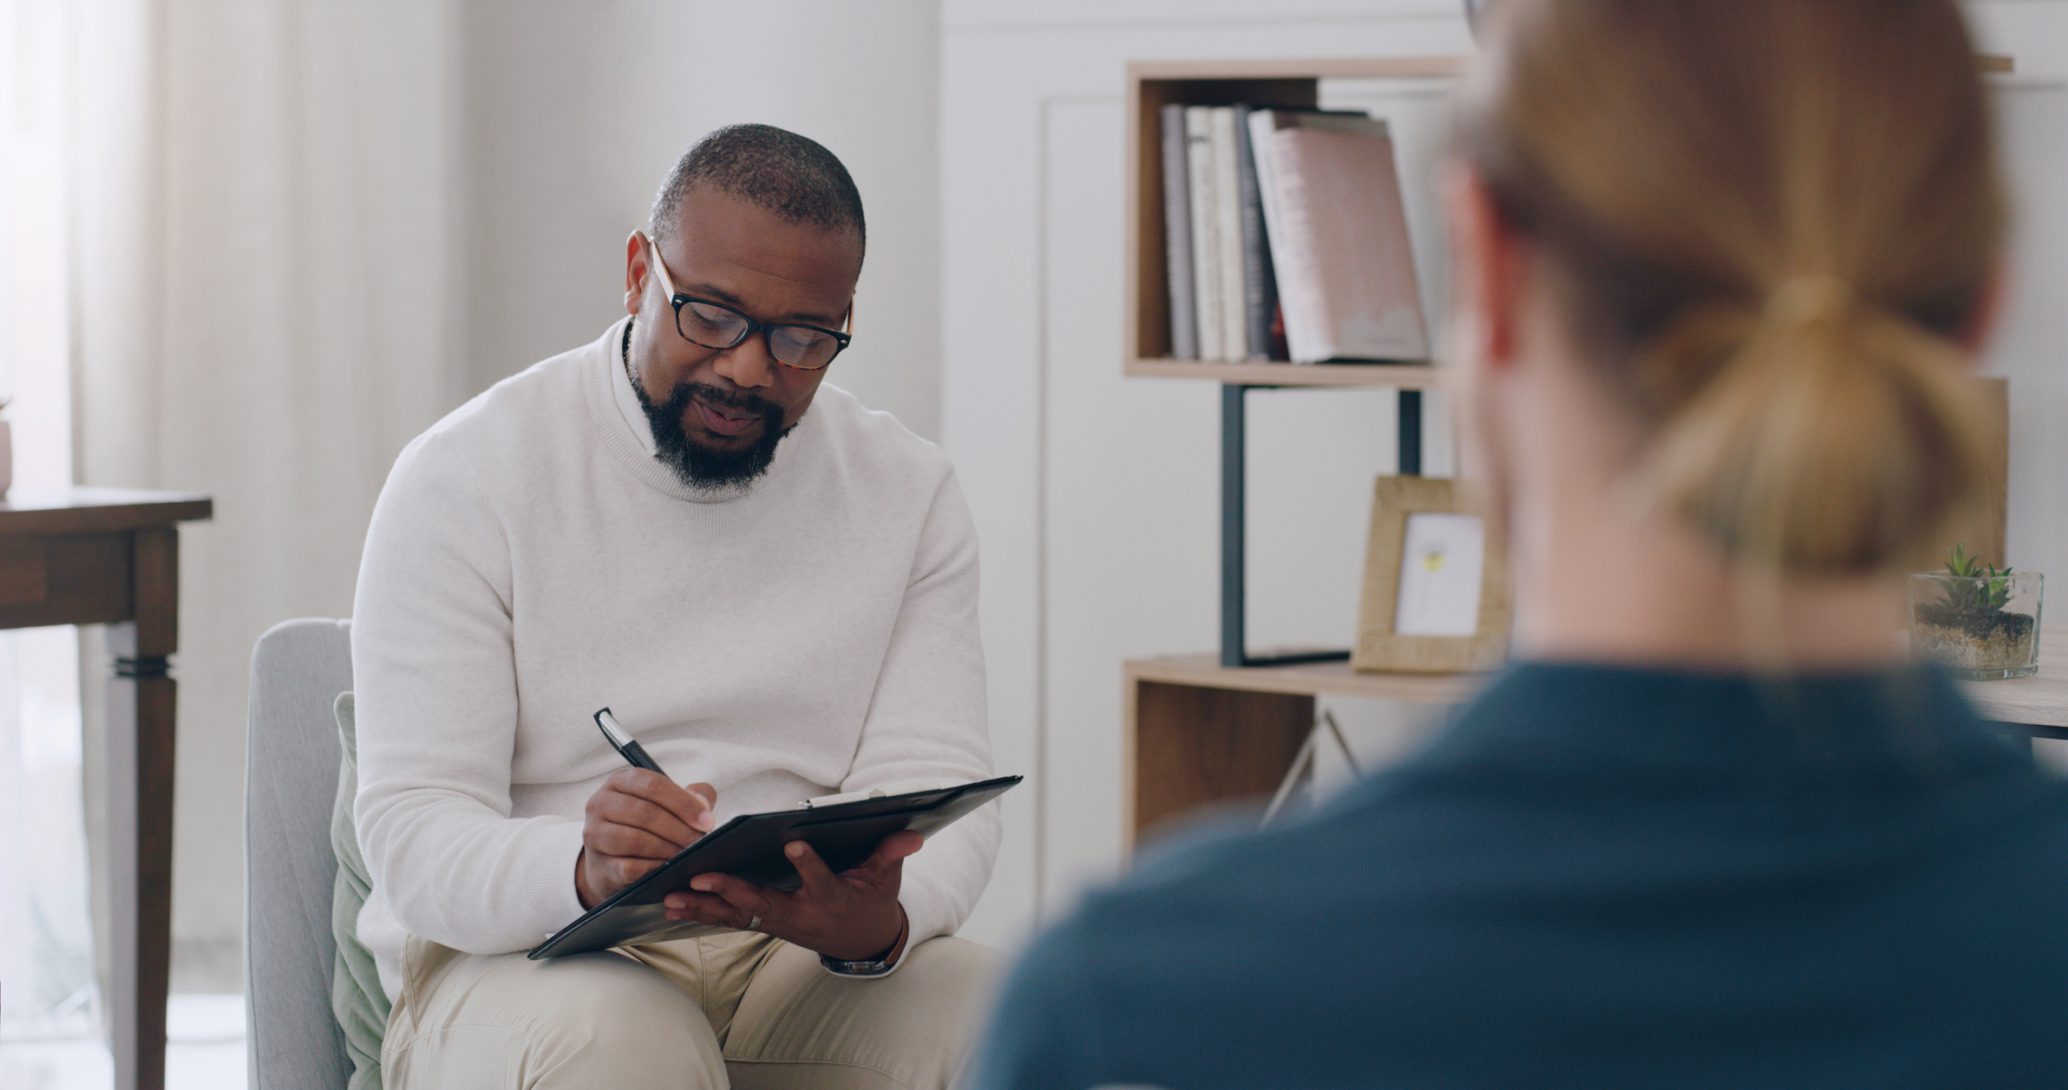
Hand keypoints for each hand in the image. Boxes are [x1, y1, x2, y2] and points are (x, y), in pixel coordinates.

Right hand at [576, 770, 717, 908]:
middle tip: (698, 842)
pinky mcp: (599, 864)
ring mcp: (595, 834)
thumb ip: (693, 796)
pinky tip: (668, 868)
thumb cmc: (646, 825)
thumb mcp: (667, 803)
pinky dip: (653, 868)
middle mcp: (601, 803)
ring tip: (685, 854)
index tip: (706, 821)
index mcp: (621, 781)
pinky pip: (629, 867)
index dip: (683, 803)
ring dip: (666, 849)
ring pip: (634, 840)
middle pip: (644, 813)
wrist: (612, 862)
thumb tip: (703, 806)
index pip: (653, 785)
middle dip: (678, 829)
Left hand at [664, 831, 921, 960]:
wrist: (860, 940)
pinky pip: (730, 920)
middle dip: (732, 890)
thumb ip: (891, 855)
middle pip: (763, 903)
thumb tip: (912, 834)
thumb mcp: (886, 879)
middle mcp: (801, 915)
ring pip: (738, 915)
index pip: (821, 881)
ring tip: (670, 896)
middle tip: (703, 876)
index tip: (795, 845)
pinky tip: (672, 905)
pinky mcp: (764, 924)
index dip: (809, 866)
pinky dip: (702, 912)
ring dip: (704, 906)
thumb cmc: (870, 900)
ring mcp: (779, 923)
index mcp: (832, 898)